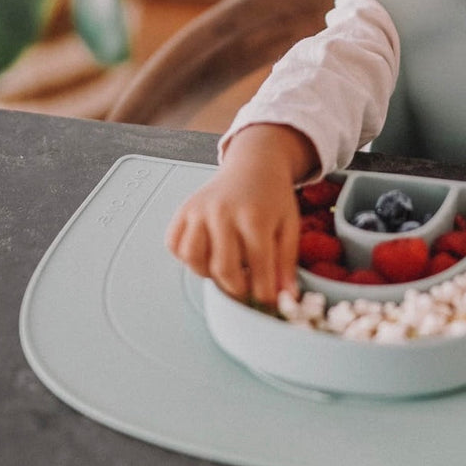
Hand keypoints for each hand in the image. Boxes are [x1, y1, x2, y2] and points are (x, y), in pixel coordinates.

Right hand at [165, 124, 316, 305]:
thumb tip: (285, 298)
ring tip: (225, 266)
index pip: (258, 267)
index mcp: (254, 216)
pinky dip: (187, 257)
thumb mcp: (289, 225)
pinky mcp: (184, 210)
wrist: (254, 164)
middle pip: (223, 268)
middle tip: (246, 288)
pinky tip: (207, 252)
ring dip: (208, 273)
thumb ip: (286, 262)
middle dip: (237, 288)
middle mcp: (223, 212)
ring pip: (193, 259)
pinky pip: (175, 245)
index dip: (264, 292)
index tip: (266, 302)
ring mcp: (200, 210)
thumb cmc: (272, 196)